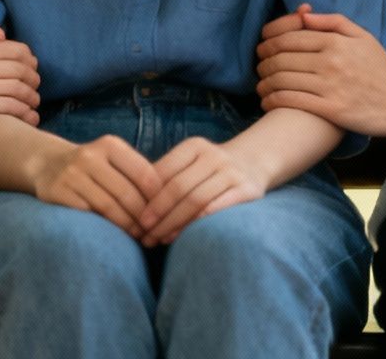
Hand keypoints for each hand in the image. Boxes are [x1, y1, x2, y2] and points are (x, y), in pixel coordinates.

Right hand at [0, 35, 40, 139]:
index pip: (11, 48)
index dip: (29, 59)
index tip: (31, 70)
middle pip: (18, 67)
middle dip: (34, 79)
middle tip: (36, 89)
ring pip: (15, 87)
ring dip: (32, 97)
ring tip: (34, 105)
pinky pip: (4, 106)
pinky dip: (22, 112)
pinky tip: (28, 119)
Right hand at [31, 134, 162, 237]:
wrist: (46, 164)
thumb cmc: (92, 167)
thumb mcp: (113, 159)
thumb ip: (136, 173)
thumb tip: (170, 201)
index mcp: (109, 144)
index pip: (144, 172)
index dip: (158, 197)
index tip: (167, 213)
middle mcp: (89, 156)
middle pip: (127, 193)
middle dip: (144, 216)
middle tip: (154, 232)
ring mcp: (71, 174)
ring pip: (108, 207)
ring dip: (127, 226)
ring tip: (139, 236)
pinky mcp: (57, 193)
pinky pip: (88, 215)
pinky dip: (105, 227)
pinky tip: (115, 235)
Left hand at [137, 137, 266, 245]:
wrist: (254, 162)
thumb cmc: (209, 169)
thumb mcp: (190, 162)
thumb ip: (165, 177)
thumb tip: (131, 203)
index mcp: (194, 146)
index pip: (164, 172)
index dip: (147, 196)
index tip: (134, 217)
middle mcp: (214, 156)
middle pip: (178, 187)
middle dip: (158, 213)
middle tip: (143, 233)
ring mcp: (232, 172)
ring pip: (197, 200)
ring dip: (174, 223)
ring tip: (159, 239)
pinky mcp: (248, 190)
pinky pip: (218, 209)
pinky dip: (198, 224)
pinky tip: (183, 236)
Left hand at [255, 4, 385, 135]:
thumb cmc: (381, 68)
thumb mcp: (362, 36)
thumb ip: (332, 22)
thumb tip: (303, 15)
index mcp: (336, 41)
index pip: (289, 37)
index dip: (268, 42)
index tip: (262, 49)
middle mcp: (330, 61)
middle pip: (281, 58)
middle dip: (263, 63)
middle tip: (259, 68)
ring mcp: (330, 86)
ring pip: (282, 80)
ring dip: (264, 84)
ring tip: (261, 87)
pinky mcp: (331, 109)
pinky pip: (292, 101)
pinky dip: (273, 101)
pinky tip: (268, 102)